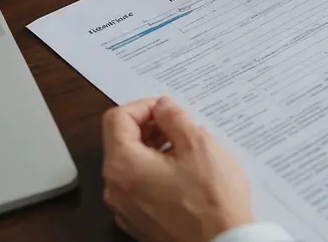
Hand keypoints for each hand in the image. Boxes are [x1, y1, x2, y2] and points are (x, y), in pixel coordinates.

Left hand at [102, 97, 253, 241]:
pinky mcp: (138, 222)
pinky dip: (155, 173)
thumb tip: (163, 106)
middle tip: (180, 127)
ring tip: (186, 150)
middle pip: (121, 142)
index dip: (144, 106)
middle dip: (149, 127)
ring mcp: (125, 208)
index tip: (167, 109)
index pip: (118, 118)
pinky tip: (183, 175)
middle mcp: (115, 188)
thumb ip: (175, 118)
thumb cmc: (211, 200)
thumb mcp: (198, 146)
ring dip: (154, 149)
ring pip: (130, 165)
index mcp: (124, 164)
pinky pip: (138, 187)